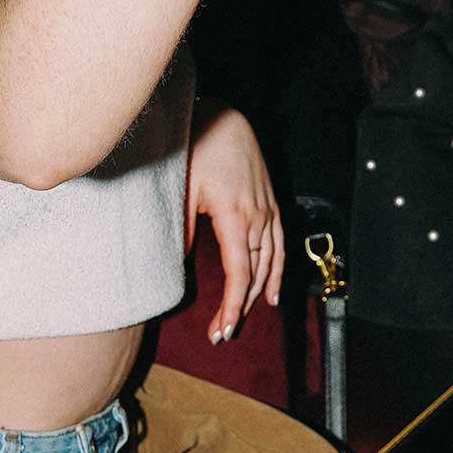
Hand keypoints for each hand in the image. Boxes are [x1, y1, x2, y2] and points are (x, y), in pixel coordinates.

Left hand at [186, 102, 282, 342]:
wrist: (223, 118)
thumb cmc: (198, 149)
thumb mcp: (181, 191)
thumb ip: (181, 232)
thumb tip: (172, 270)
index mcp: (236, 216)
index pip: (240, 274)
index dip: (233, 306)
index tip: (223, 330)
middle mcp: (258, 217)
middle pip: (255, 274)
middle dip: (240, 307)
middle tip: (221, 333)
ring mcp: (268, 210)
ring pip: (269, 263)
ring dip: (258, 294)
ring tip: (242, 320)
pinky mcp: (271, 204)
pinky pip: (280, 245)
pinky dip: (278, 271)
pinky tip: (273, 292)